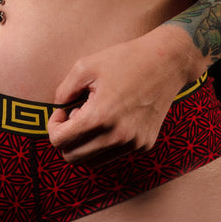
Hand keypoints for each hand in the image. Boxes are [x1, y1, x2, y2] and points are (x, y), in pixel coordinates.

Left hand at [46, 26, 204, 165]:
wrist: (166, 63)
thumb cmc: (125, 59)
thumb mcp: (86, 65)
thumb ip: (64, 89)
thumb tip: (58, 108)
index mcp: (100, 117)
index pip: (60, 141)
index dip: (53, 126)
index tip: (62, 111)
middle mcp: (117, 136)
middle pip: (73, 158)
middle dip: (65, 139)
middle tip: (74, 115)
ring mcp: (133, 144)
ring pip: (93, 162)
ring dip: (85, 144)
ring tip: (93, 116)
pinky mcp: (144, 144)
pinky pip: (114, 154)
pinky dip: (104, 143)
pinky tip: (110, 118)